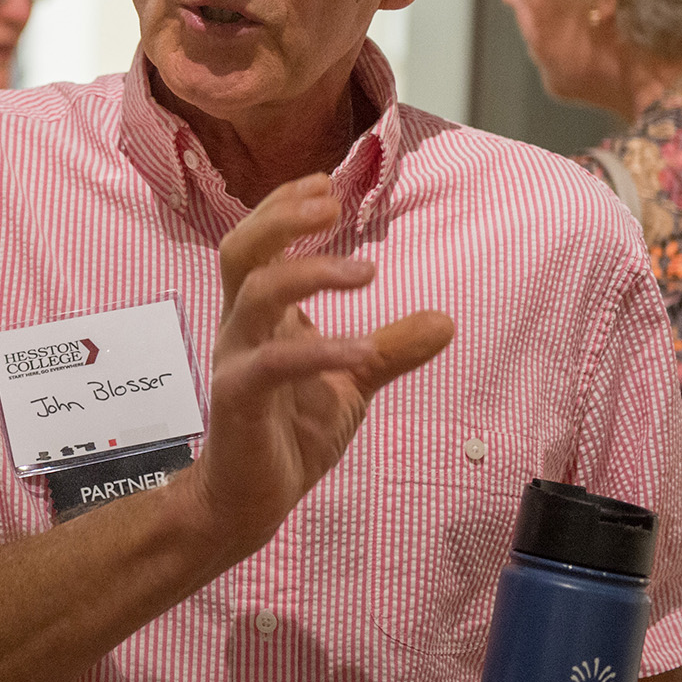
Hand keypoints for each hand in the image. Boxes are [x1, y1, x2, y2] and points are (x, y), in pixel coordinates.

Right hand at [186, 174, 454, 556]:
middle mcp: (240, 327)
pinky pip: (273, 362)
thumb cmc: (290, 432)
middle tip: (330, 202)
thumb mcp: (352, 382)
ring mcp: (236, 360)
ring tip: (366, 272)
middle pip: (240, 250)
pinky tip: (363, 350)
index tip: (326, 183)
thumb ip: (390, 348)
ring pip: (255, 294)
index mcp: (260, 315)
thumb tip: (445, 320)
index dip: (283, 206)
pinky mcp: (239, 399)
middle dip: (280, 218)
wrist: (250, 498)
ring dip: (310, 272)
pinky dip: (320, 349)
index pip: (257, 242)